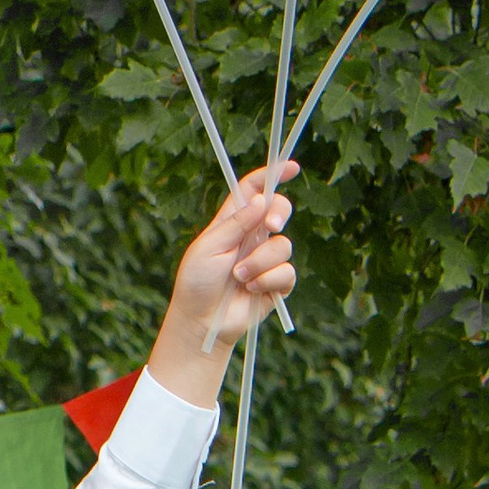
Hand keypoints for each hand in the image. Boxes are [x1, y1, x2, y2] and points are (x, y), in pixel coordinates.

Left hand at [147, 168, 297, 401]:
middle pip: (279, 210)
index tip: (291, 167)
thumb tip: (261, 199)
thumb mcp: (210, 246)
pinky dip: (268, 280)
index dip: (272, 176)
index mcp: (233, 222)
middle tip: (271, 225)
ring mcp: (266, 260)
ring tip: (240, 277)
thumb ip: (236, 223)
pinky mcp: (276, 284)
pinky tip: (250, 290)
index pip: (254, 191)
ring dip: (260, 262)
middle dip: (280, 213)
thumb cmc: (197, 282)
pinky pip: (287, 272)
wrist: (202, 321)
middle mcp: (252, 237)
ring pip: (283, 245)